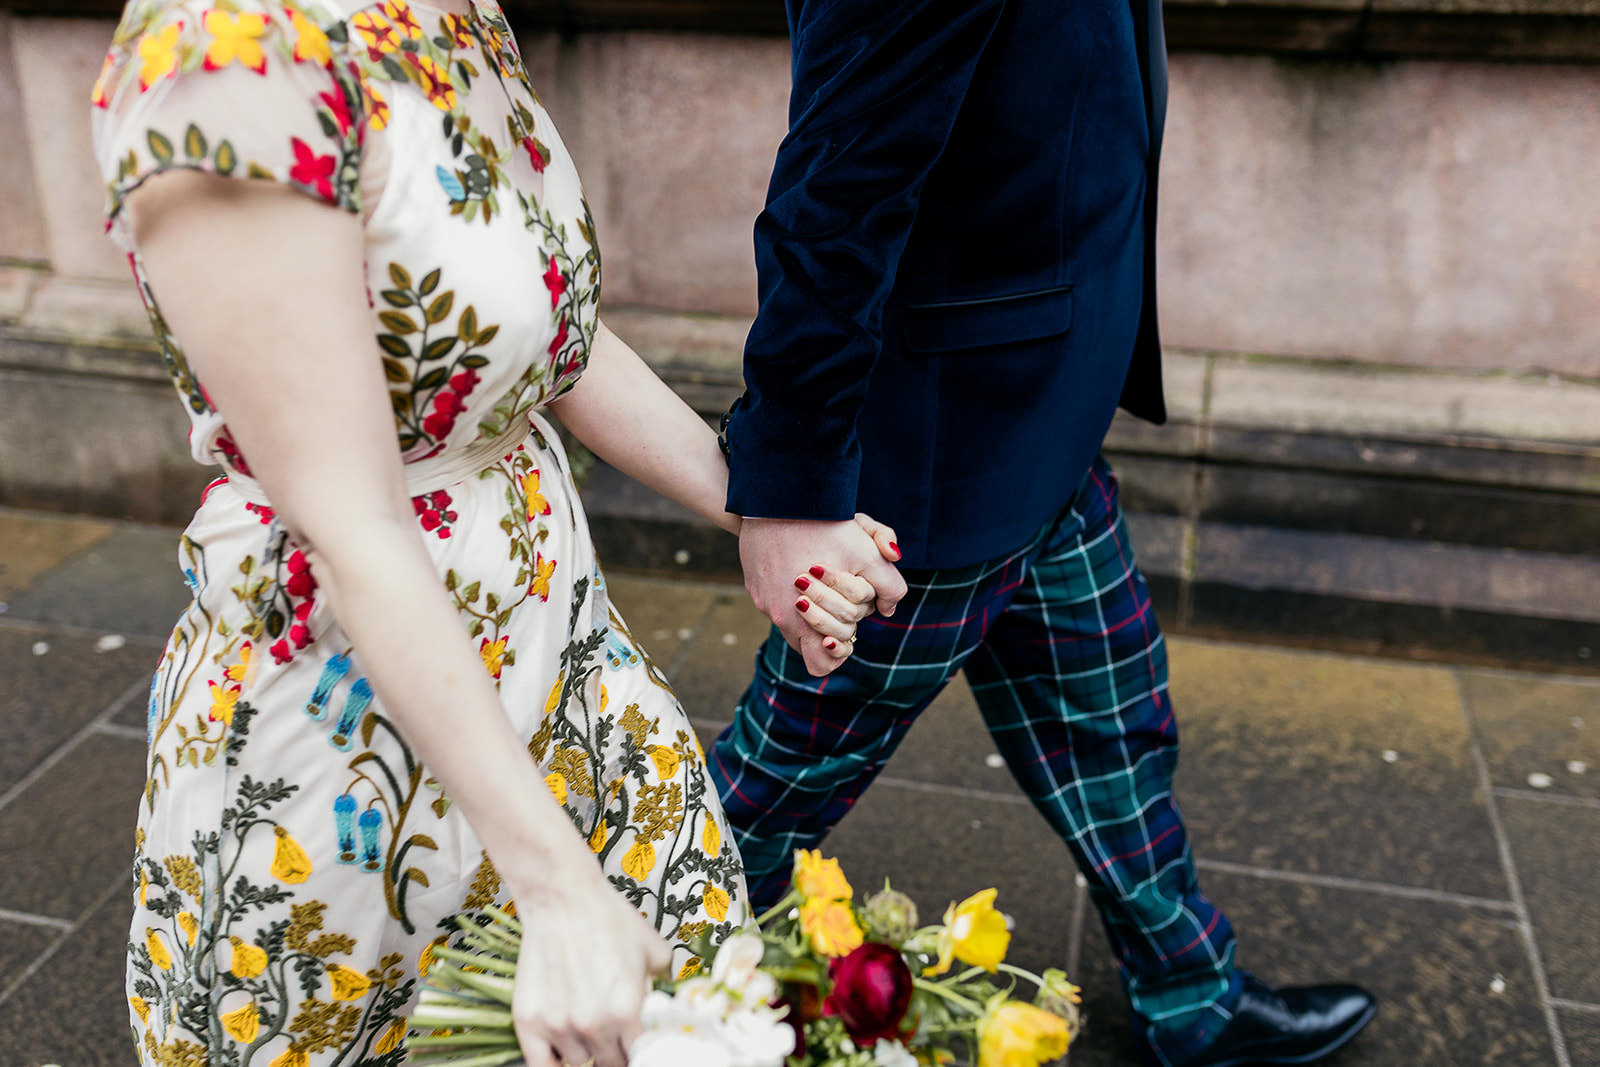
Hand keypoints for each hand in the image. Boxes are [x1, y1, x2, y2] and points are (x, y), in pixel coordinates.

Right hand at [510, 871, 672, 1066]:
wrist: (563, 898)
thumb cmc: (606, 919)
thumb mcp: (654, 950)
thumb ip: (664, 987)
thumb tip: (667, 1007)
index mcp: (627, 1011)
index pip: (640, 1056)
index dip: (642, 1053)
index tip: (638, 1047)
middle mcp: (593, 1025)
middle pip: (609, 1065)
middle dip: (616, 1053)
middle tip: (615, 1037)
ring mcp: (558, 1026)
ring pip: (578, 1063)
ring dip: (586, 1051)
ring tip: (588, 1029)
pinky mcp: (528, 1022)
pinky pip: (540, 1066)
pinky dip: (552, 1063)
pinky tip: (562, 1051)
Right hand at [739, 513, 906, 676]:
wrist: (777, 494)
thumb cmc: (824, 524)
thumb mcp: (868, 552)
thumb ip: (889, 586)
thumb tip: (889, 609)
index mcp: (801, 618)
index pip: (820, 662)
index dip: (839, 650)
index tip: (848, 629)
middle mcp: (776, 614)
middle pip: (808, 641)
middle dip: (830, 623)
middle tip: (841, 596)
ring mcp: (761, 597)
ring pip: (792, 619)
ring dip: (812, 606)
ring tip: (824, 578)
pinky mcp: (753, 581)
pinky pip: (775, 596)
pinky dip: (790, 587)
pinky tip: (802, 560)